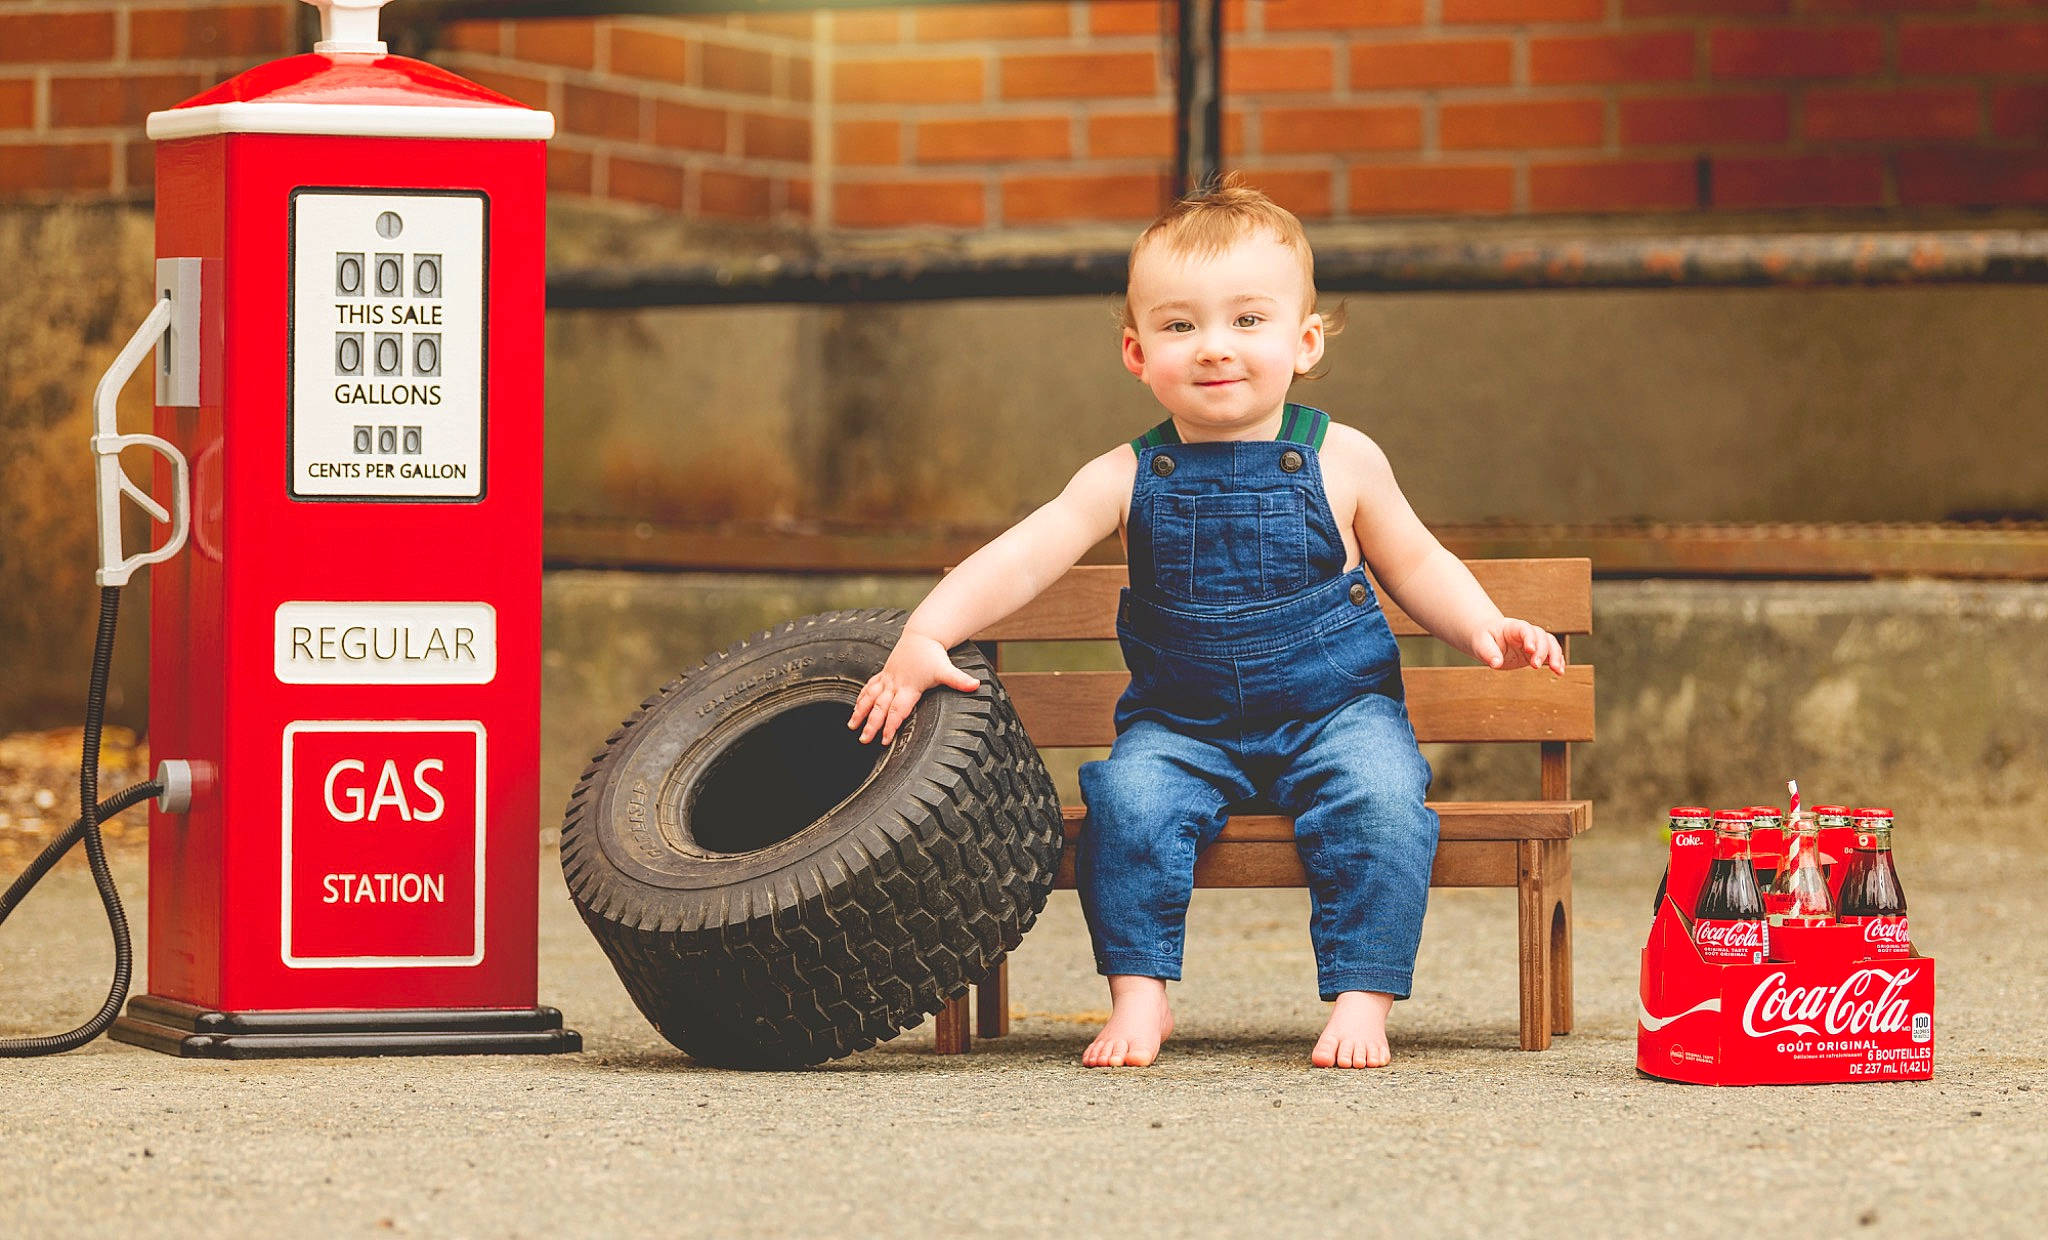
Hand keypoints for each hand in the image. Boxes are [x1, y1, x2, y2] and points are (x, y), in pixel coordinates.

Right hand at [847, 632, 980, 744]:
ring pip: (871, 698)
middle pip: (881, 708)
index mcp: (909, 687)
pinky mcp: (885, 674)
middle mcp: (895, 684)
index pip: (898, 710)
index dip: (890, 725)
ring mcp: (888, 679)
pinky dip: (862, 697)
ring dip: (860, 712)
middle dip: (872, 724)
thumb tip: (975, 685)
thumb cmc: (933, 654)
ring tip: (852, 726)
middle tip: (864, 740)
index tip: (884, 739)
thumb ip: (959, 680)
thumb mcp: (947, 669)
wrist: (922, 634)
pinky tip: (856, 708)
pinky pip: (870, 687)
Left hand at [1474, 617, 1565, 675]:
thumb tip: (1496, 664)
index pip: (1525, 629)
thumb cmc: (1484, 639)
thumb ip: (1488, 653)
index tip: (1530, 650)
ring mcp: (1534, 642)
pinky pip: (1551, 654)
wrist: (1488, 639)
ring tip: (1557, 670)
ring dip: (1555, 656)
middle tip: (1535, 666)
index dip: (1530, 638)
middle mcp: (1527, 633)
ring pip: (1551, 644)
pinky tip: (1560, 672)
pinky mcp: (1537, 653)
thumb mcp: (1481, 644)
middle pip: (1542, 636)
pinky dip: (1558, 661)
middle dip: (1542, 651)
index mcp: (1513, 627)